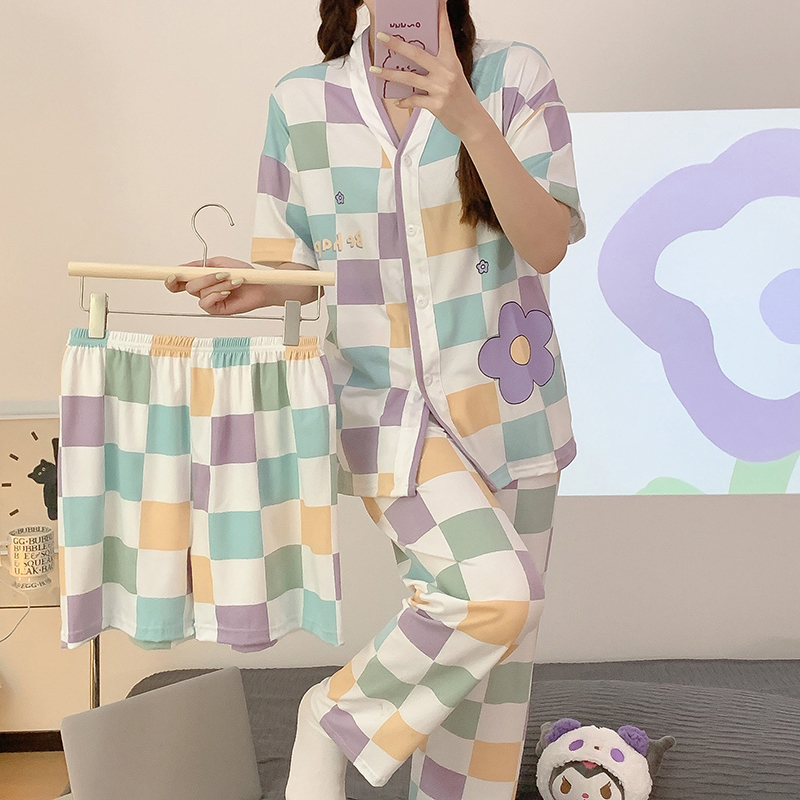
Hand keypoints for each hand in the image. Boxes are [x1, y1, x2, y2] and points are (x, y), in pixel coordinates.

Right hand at [164, 256, 267, 314]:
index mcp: (201, 278)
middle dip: (205, 278)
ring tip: (233, 281)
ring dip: (218, 284)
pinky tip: (228, 292)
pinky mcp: (216, 309)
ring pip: (200, 292)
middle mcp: (203, 290)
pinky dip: (216, 295)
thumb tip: (183, 267)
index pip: (180, 281)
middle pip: (188, 286)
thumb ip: (201, 264)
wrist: (260, 286)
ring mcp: (209, 300)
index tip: (171, 275)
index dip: (172, 280)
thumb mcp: (221, 263)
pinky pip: (206, 303)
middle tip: (222, 274)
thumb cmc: (244, 274)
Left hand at [371, 0, 489, 141]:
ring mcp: (441, 88)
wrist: (472, 121)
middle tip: (381, 36)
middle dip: (397, 44)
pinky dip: (404, 101)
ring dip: (389, 74)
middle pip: (417, 53)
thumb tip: (412, 59)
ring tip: (374, 69)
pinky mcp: (436, 105)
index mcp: (451, 60)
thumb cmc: (460, 97)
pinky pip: (414, 100)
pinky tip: (396, 101)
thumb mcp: (453, 75)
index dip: (440, 15)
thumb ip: (437, 66)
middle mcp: (446, 71)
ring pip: (409, 77)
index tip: (436, 0)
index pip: (444, 32)